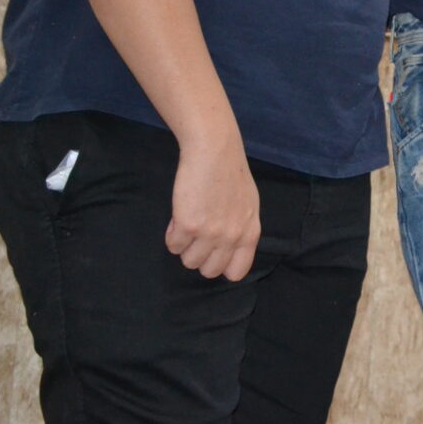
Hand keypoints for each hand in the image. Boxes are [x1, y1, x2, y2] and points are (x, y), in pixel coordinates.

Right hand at [165, 138, 260, 280]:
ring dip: (185, 246)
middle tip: (197, 237)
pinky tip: (179, 216)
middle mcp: (232, 237)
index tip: (213, 254)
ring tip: (189, 223)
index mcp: (250, 233)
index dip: (222, 266)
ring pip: (188, 261)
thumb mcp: (248, 206)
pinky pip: (173, 246)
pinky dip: (172, 235)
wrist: (215, 152)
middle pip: (209, 271)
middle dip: (200, 257)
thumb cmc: (231, 175)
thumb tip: (228, 251)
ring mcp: (210, 233)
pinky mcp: (188, 225)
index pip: (237, 272)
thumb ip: (241, 230)